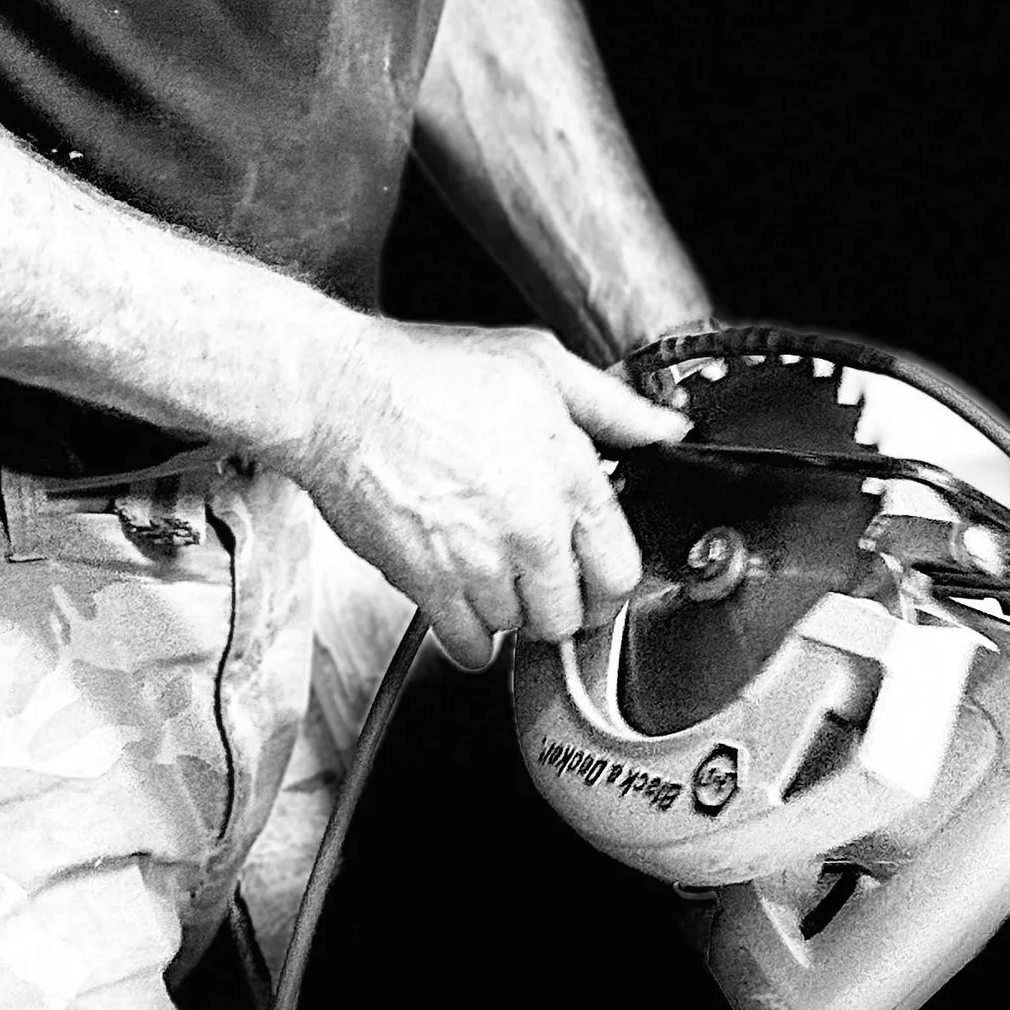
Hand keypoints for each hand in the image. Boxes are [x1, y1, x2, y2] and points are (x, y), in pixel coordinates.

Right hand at [288, 317, 692, 671]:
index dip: (609, 576)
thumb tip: (667, 430)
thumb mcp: (538, 361)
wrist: (341, 395)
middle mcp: (533, 527)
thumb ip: (613, 405)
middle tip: (540, 573)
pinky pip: (471, 648)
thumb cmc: (429, 373)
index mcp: (569, 473)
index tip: (593, 571)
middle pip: (574, 615)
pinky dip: (470, 636)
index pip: (621, 569)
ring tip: (492, 568)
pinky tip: (463, 596)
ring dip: (511, 611)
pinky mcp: (430, 586)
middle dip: (562, 600)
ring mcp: (481, 562)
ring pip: (522, 631)